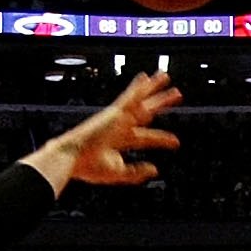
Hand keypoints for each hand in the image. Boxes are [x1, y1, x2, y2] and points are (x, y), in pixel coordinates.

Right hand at [36, 74, 182, 189]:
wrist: (74, 157)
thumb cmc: (90, 167)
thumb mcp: (118, 173)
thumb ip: (137, 172)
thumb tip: (155, 169)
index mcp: (120, 140)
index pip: (145, 136)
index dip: (162, 138)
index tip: (176, 142)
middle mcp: (121, 126)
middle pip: (146, 112)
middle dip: (160, 103)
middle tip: (176, 94)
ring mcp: (118, 118)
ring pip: (141, 100)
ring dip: (154, 89)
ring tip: (166, 77)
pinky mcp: (114, 113)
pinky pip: (130, 97)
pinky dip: (138, 87)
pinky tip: (148, 78)